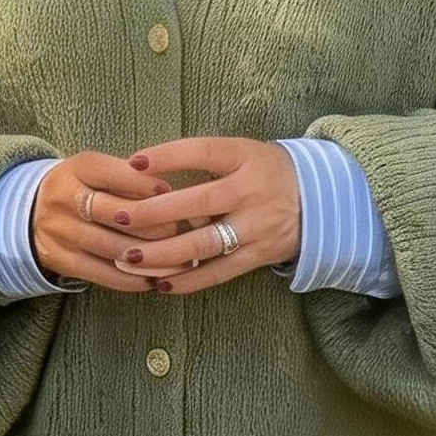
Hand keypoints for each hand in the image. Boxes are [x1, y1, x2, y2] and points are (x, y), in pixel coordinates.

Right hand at [32, 151, 175, 292]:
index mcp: (79, 167)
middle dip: (157, 225)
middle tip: (186, 232)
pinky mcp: (61, 260)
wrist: (30, 210)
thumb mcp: (98, 171)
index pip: (118, 174)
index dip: (149, 186)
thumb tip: (176, 196)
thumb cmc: (82, 187)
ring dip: (152, 257)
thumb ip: (130, 178)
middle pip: (119, 214)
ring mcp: (62, 231)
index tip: (177, 196)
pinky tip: (155, 279)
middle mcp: (65, 197)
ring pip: (114, 248)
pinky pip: (103, 274)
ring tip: (182, 262)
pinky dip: (133, 280)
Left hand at [109, 137, 299, 293]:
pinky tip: (158, 282)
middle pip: (197, 203)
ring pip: (203, 244)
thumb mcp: (241, 152)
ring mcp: (256, 227)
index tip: (133, 162)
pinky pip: (218, 273)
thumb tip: (145, 170)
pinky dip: (187, 280)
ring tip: (128, 257)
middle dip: (153, 213)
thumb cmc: (264, 170)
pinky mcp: (258, 257)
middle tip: (116, 217)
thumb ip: (202, 160)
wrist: (319, 200)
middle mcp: (250, 192)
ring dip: (162, 253)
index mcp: (244, 158)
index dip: (168, 156)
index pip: (202, 152)